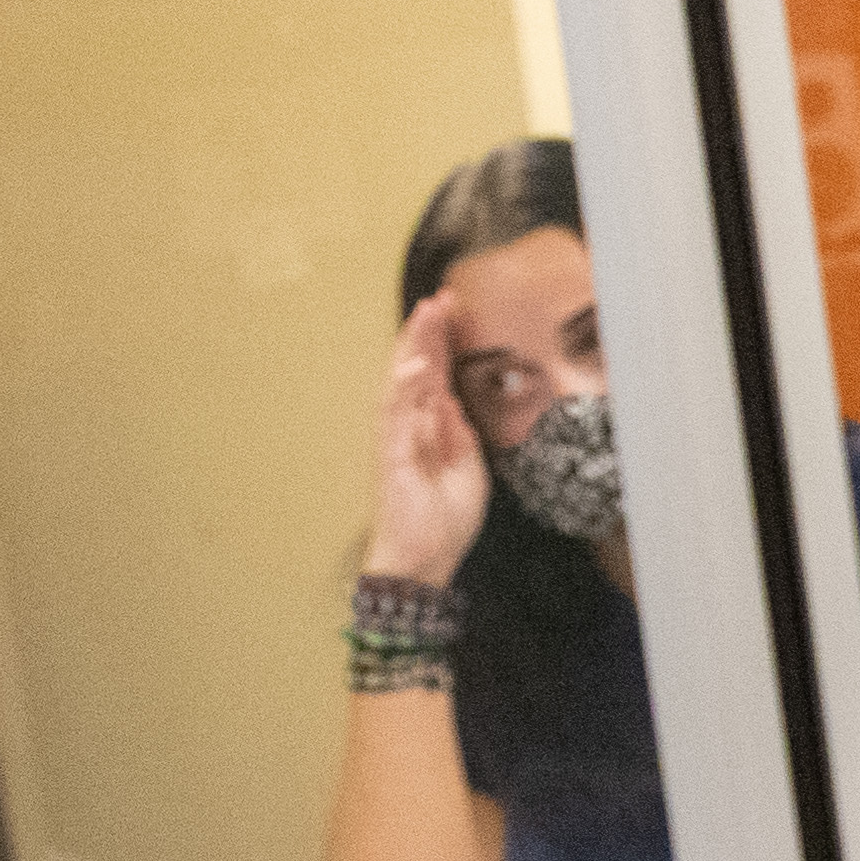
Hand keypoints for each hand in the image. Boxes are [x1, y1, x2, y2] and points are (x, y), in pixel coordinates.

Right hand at [369, 298, 494, 587]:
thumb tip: (453, 400)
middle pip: (415, 369)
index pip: (434, 376)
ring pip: (401, 382)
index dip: (442, 343)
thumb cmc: (443, 521)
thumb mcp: (469, 470)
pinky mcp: (390, 456)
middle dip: (426, 333)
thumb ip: (461, 434)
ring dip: (413, 348)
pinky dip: (406, 390)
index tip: (453, 309)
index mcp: (430, 429)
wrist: (425, 562)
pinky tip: (417, 365)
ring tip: (425, 314)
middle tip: (439, 298)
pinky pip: (396, 417)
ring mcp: (397, 439)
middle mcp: (410, 427)